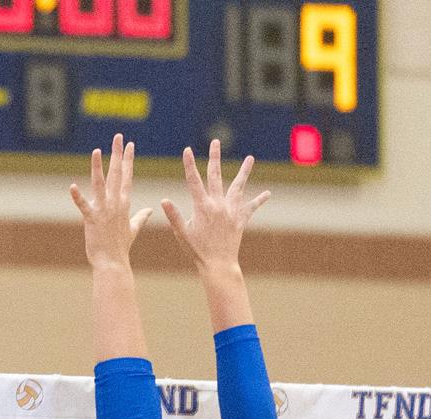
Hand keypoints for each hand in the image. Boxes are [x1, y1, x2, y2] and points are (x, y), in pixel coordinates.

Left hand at [70, 135, 152, 269]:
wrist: (113, 263)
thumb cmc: (121, 247)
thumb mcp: (133, 229)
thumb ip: (141, 217)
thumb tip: (150, 210)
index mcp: (124, 203)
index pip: (128, 176)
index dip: (128, 160)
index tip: (130, 144)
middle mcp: (115, 203)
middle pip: (117, 174)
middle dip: (118, 154)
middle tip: (118, 136)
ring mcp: (104, 210)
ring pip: (101, 184)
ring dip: (98, 167)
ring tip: (96, 150)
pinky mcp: (92, 219)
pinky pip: (84, 206)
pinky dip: (77, 197)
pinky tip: (72, 186)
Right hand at [161, 141, 269, 273]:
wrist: (218, 264)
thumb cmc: (197, 251)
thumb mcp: (182, 234)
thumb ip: (173, 216)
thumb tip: (163, 201)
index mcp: (202, 207)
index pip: (193, 181)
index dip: (189, 165)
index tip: (187, 150)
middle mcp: (218, 204)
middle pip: (216, 176)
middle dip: (215, 157)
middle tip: (216, 141)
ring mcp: (231, 210)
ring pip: (239, 186)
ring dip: (244, 171)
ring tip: (250, 158)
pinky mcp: (241, 219)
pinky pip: (251, 207)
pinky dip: (258, 200)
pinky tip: (267, 193)